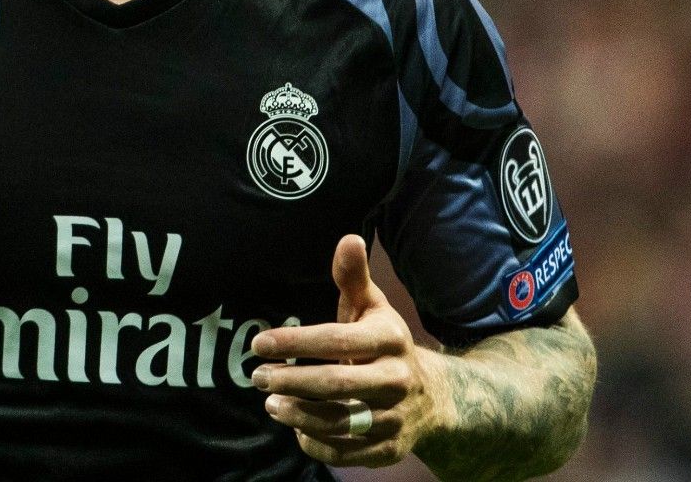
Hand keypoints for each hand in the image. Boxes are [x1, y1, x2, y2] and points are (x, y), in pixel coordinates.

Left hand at [251, 235, 455, 468]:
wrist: (433, 397)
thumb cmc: (384, 344)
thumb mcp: (372, 308)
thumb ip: (353, 277)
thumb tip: (348, 238)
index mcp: (390, 339)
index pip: (335, 340)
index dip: (294, 341)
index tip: (258, 345)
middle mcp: (397, 380)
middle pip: (336, 384)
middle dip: (291, 381)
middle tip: (257, 378)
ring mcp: (395, 417)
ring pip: (339, 422)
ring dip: (298, 415)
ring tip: (270, 404)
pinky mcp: (389, 449)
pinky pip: (347, 453)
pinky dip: (316, 445)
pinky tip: (296, 430)